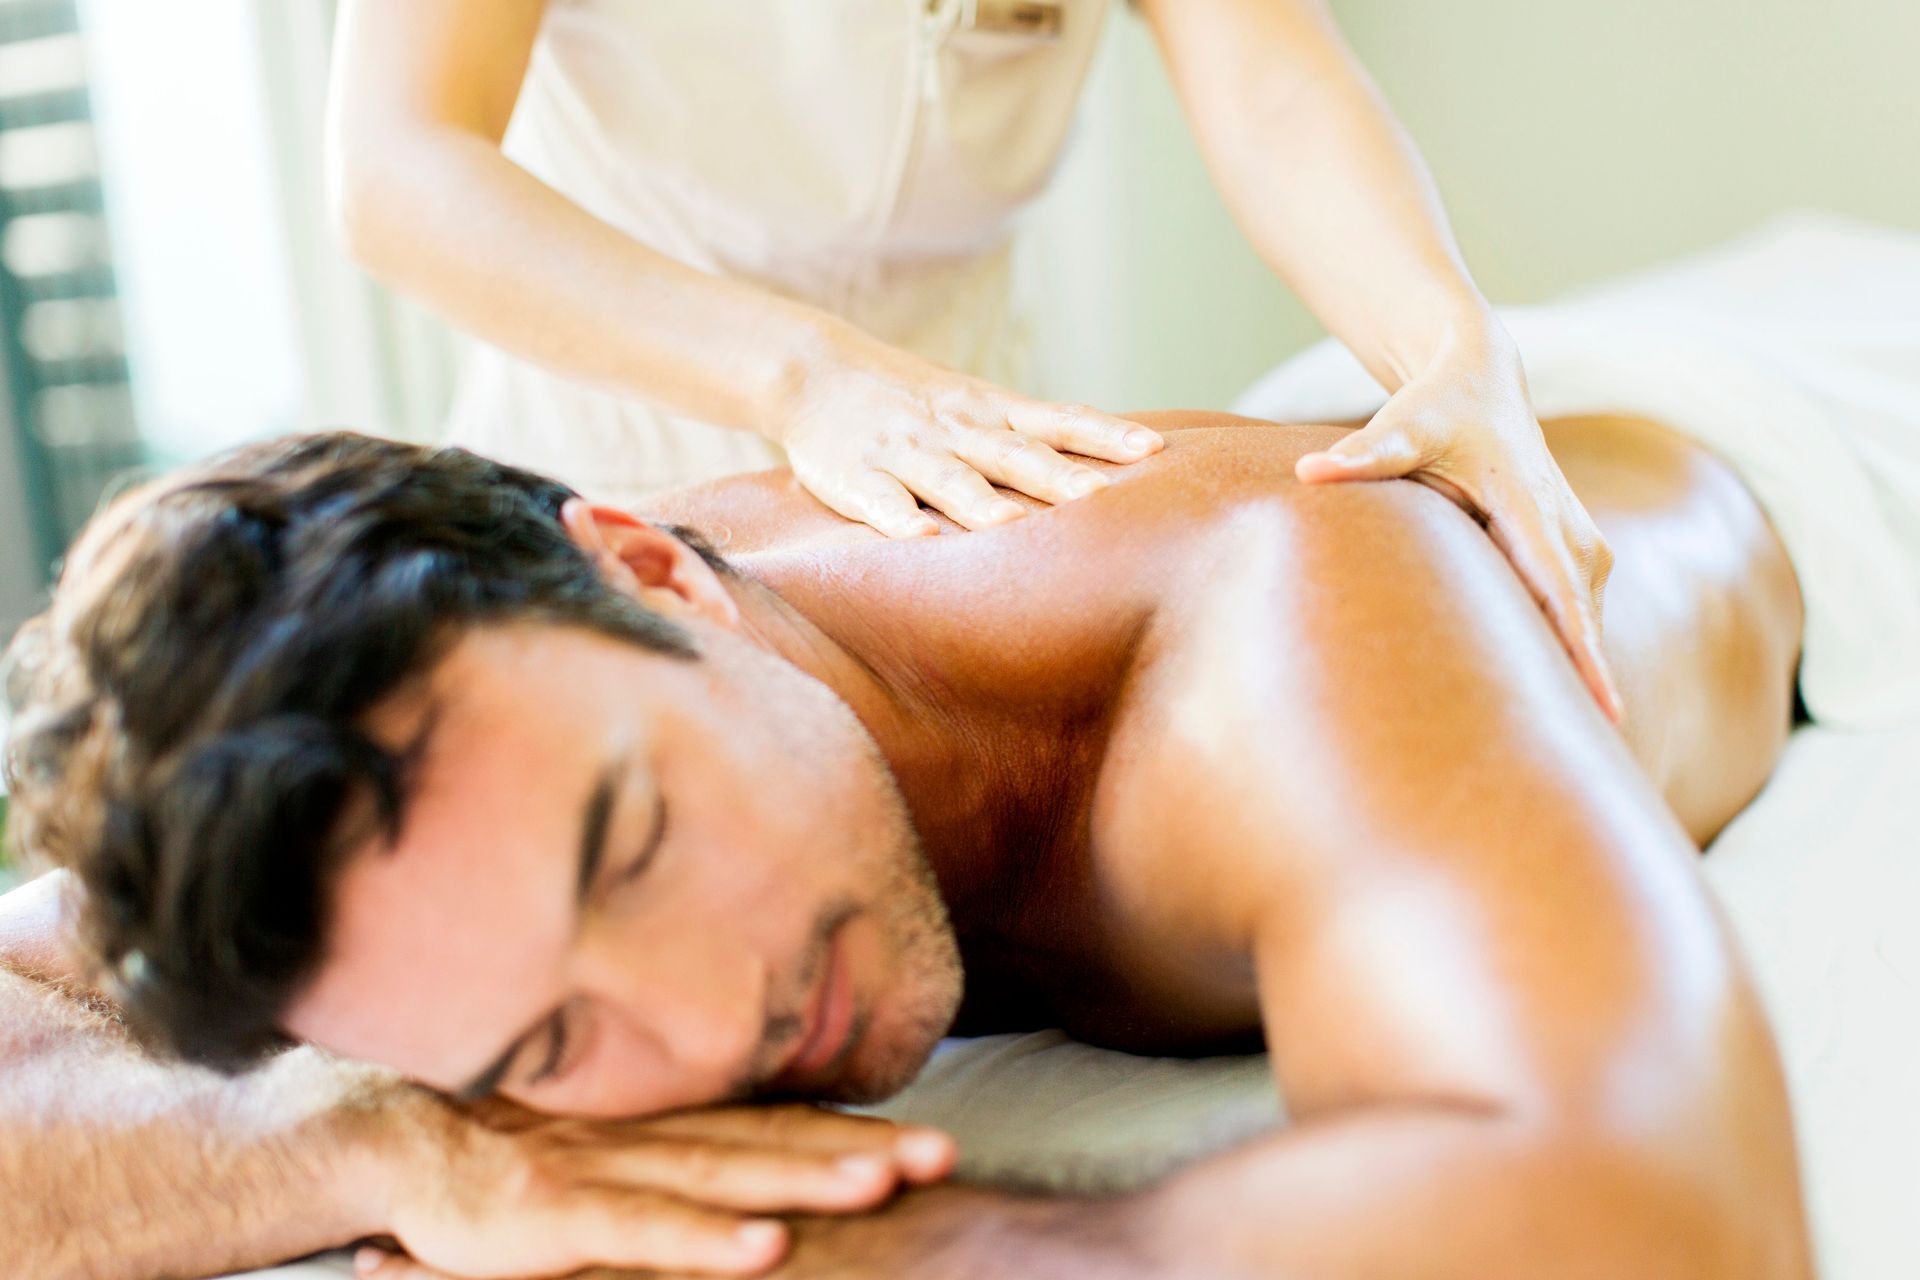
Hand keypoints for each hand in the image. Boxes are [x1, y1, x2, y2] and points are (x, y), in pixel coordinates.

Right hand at [354, 1092, 955, 1278]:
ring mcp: (603, 1167)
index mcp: (669, 1118)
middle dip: (861, 1148)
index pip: (776, 1121)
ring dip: (805, 1180)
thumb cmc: (507, 1149)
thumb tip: (764, 1177)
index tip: (932, 1142)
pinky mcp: (553, 1214)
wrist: (392, 1136)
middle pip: (772, 1139)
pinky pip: (641, 1230)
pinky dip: (703, 1241)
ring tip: (882, 1185)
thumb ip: (682, 1147)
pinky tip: (763, 1251)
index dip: (856, 1128)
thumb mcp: (606, 1145)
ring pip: (722, 1174)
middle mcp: (649, 1132)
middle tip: (942, 1156)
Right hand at [778, 330, 1164, 536]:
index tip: (1153, 449)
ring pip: (950, 481)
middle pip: (1014, 455)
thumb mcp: (975, 404)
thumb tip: (1104, 469)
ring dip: (981, 503)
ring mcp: (906, 455)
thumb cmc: (910, 400)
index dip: (1105, 434)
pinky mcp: (857, 479)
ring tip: (1013, 525)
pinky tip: (920, 540)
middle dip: (1057, 476)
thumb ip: (1030, 435)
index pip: (1058, 421)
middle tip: (1101, 497)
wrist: (816, 370)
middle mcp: (956, 431)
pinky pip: (880, 504)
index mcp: (990, 412)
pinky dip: (898, 522)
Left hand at [1294, 324, 1622, 721]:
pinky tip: (1543, 706)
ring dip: (1570, 678)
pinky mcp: (1573, 559)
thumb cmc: (1436, 408)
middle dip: (1581, 687)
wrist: (1480, 381)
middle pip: (1579, 625)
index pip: (1563, 595)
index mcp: (1535, 510)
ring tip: (1557, 749)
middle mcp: (1571, 533)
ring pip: (1577, 625)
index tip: (1605, 712)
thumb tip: (1308, 471)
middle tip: (1569, 762)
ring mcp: (1579, 547)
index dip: (1583, 654)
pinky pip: (1570, 616)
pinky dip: (1560, 654)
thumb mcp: (1402, 427)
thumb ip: (1362, 454)